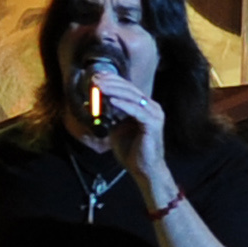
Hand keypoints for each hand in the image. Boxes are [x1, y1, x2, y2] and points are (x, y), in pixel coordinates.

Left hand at [101, 75, 168, 192]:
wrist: (144, 170)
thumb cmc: (131, 151)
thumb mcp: (115, 128)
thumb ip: (109, 115)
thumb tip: (92, 103)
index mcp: (144, 106)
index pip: (127, 88)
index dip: (112, 81)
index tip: (95, 76)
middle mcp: (152, 107)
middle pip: (129, 89)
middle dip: (110, 83)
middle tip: (94, 78)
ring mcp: (154, 114)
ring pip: (132, 97)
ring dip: (114, 90)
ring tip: (99, 86)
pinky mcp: (153, 124)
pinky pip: (136, 111)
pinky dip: (123, 105)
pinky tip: (111, 100)